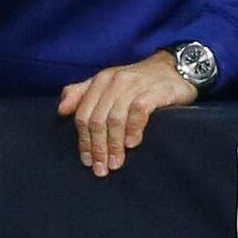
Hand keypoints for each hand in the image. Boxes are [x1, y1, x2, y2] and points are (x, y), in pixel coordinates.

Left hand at [57, 50, 195, 176]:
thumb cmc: (138, 82)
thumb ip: (81, 94)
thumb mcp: (107, 84)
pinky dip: (133, 129)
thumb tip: (61, 110)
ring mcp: (134, 85)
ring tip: (116, 163)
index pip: (83, 115)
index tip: (87, 161)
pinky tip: (132, 144)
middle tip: (101, 168)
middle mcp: (114, 81)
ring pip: (115, 119)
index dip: (83, 141)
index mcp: (99, 81)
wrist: (176, 68)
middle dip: (98, 148)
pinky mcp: (155, 91)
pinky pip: (138, 112)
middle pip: (97, 120)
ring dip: (114, 145)